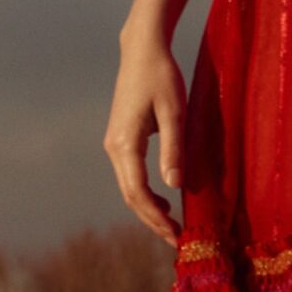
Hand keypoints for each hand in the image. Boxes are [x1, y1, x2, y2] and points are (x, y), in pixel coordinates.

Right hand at [105, 33, 185, 246]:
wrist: (142, 51)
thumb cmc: (162, 77)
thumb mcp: (176, 113)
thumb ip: (174, 150)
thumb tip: (175, 187)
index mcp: (125, 144)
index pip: (138, 193)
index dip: (156, 218)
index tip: (177, 235)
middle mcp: (114, 147)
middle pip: (130, 196)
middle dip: (152, 221)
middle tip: (177, 240)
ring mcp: (114, 144)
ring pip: (128, 188)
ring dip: (148, 210)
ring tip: (173, 226)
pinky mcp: (120, 139)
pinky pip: (130, 176)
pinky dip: (145, 194)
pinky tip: (164, 200)